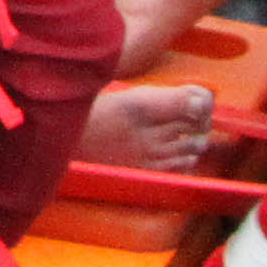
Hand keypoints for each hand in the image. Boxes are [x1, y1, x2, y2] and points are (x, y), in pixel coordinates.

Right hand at [79, 82, 216, 172]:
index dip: (202, 98)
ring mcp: (149, 155)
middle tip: (198, 112)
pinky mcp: (146, 172)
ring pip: (193, 145)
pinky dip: (188, 158)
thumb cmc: (88, 114)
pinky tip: (182, 152)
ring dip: (197, 137)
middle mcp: (148, 132)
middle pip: (195, 122)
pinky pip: (181, 166)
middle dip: (202, 116)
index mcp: (140, 105)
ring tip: (191, 132)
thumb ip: (157, 96)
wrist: (64, 145)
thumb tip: (193, 95)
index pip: (191, 101)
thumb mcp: (121, 94)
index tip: (201, 96)